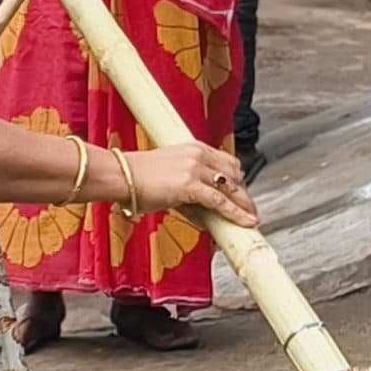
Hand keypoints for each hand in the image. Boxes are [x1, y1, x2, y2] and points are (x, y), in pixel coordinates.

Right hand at [122, 142, 257, 228]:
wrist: (120, 176)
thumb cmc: (137, 179)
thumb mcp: (170, 181)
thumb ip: (190, 196)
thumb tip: (205, 218)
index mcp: (194, 148)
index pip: (227, 163)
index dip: (238, 181)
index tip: (242, 195)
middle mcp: (198, 155)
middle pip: (234, 174)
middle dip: (244, 194)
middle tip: (250, 210)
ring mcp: (195, 168)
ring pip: (230, 188)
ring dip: (243, 205)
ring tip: (251, 219)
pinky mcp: (190, 185)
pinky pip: (220, 201)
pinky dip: (235, 213)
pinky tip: (244, 222)